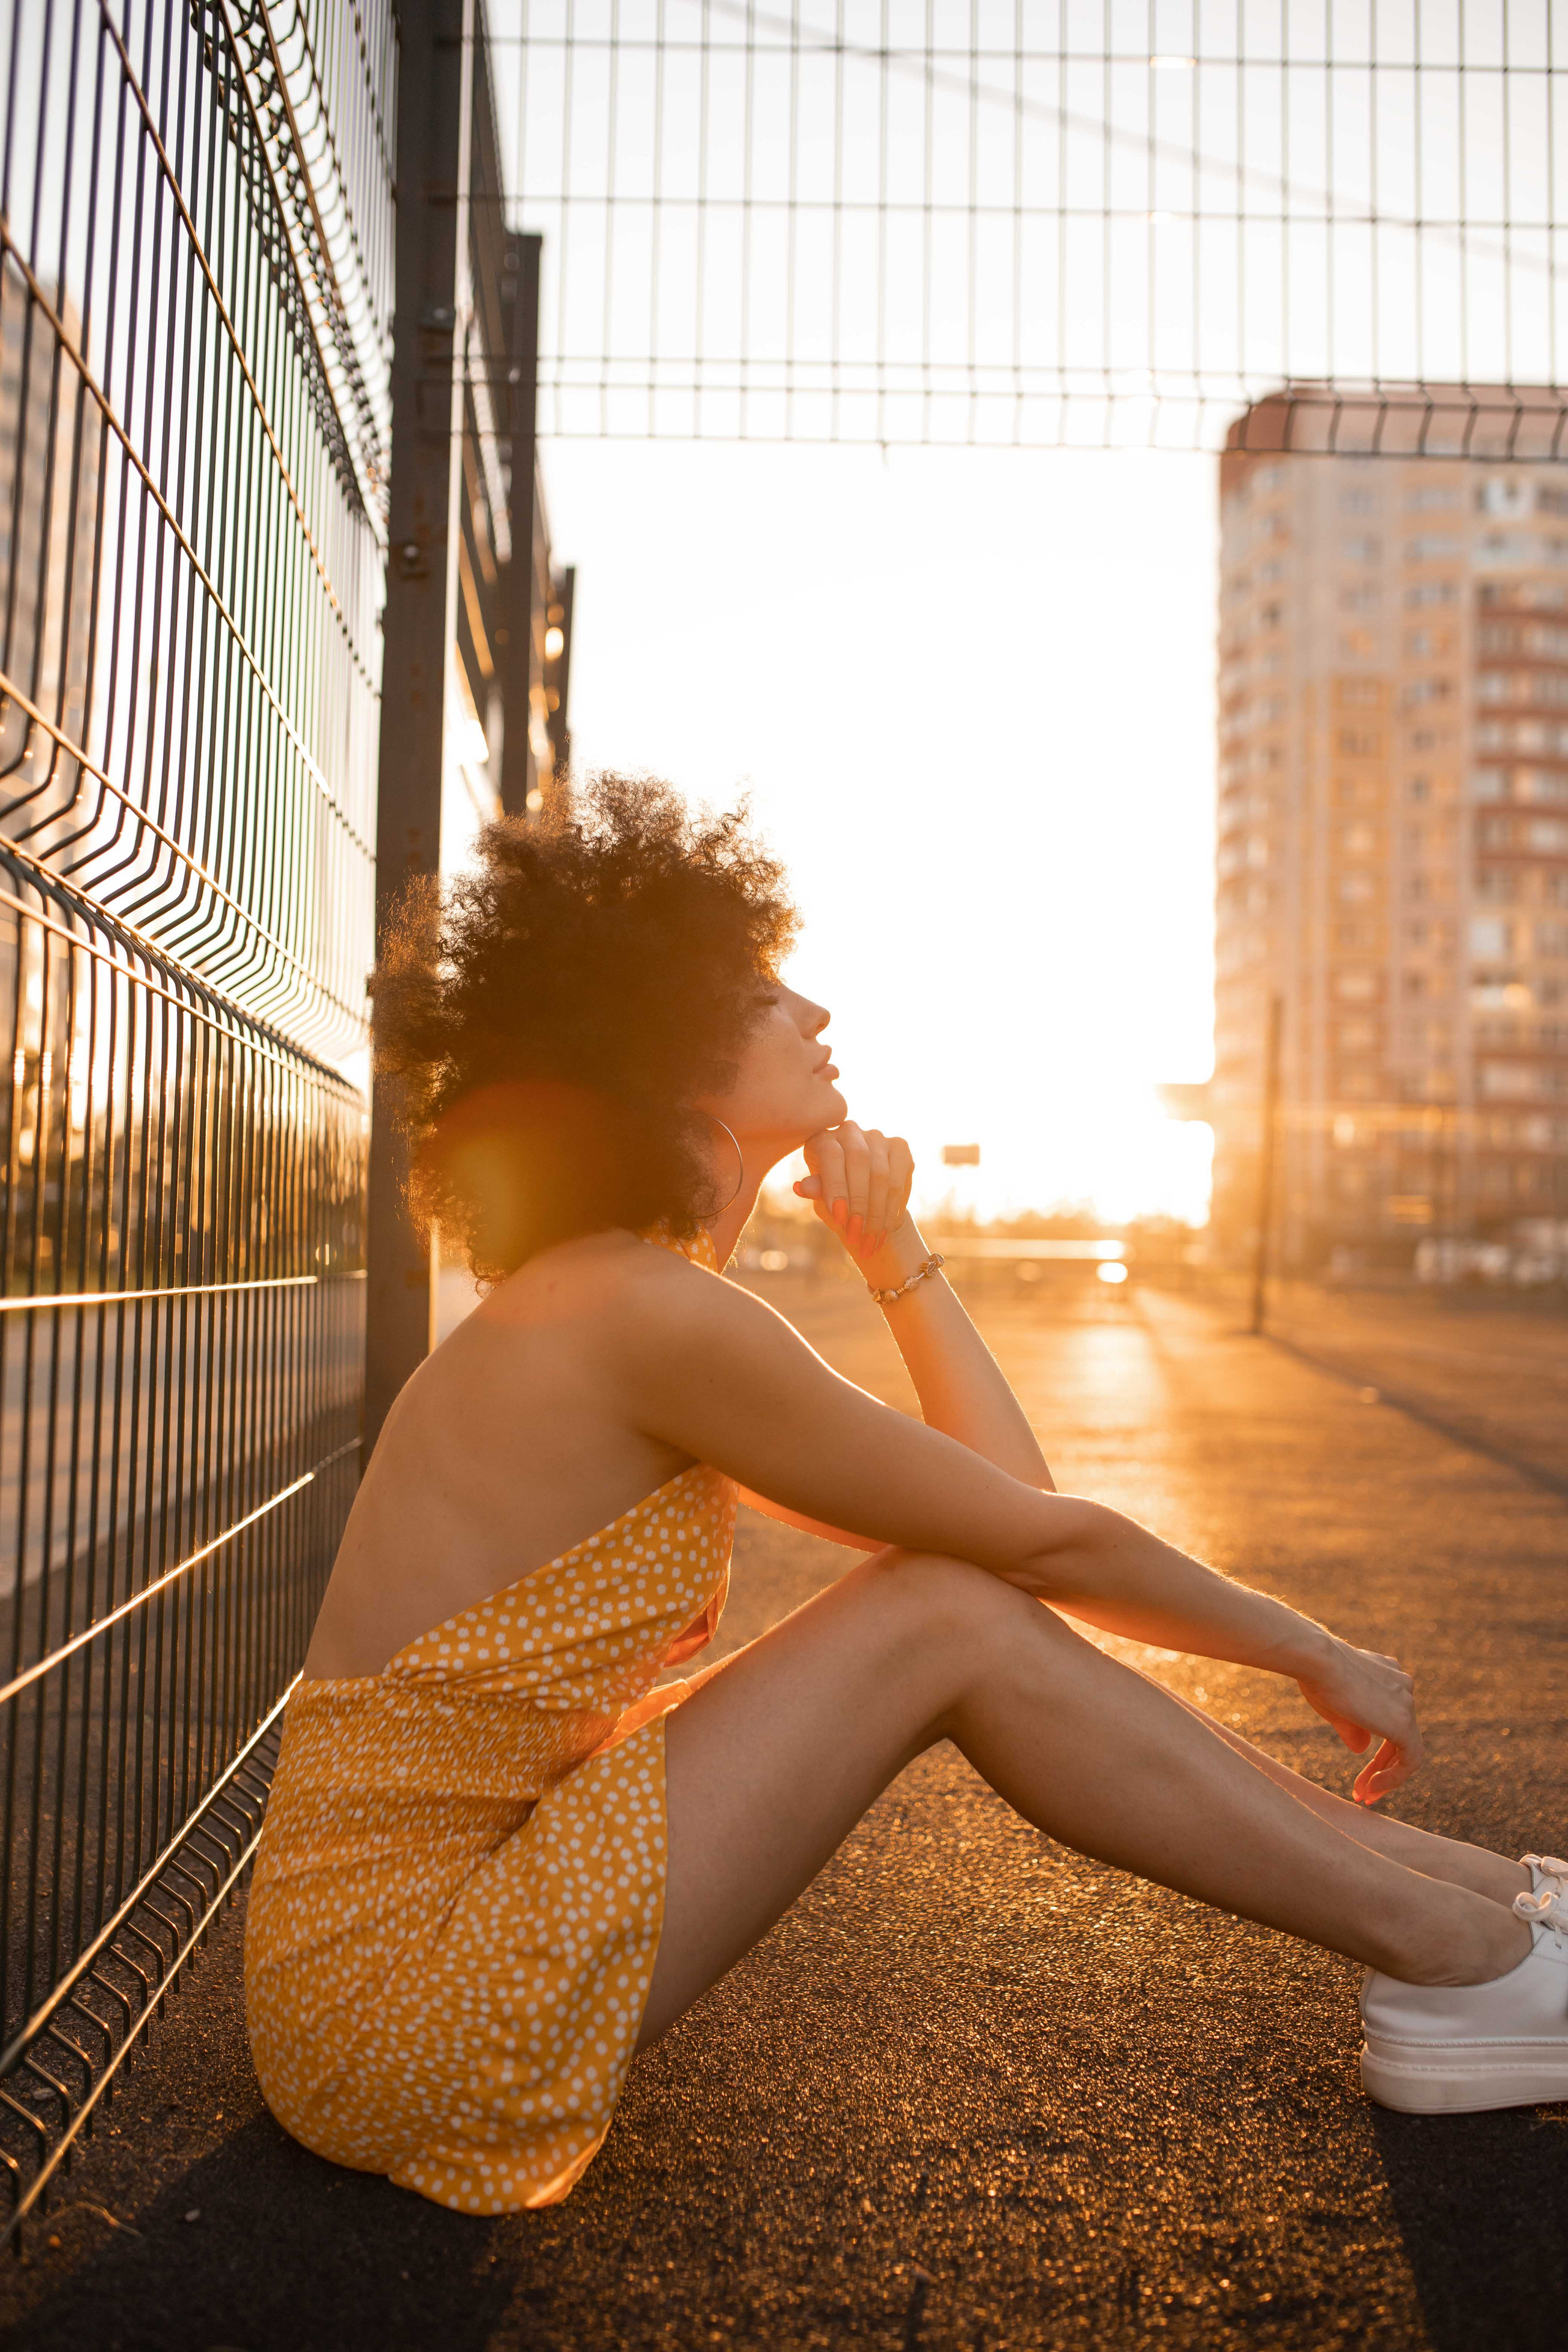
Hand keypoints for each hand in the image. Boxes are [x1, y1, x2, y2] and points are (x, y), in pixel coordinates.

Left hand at [794, 1121, 914, 1263]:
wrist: (865, 1205)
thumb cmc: (835, 1200)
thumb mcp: (822, 1199)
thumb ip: (816, 1190)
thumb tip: (799, 1187)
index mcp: (823, 1138)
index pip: (832, 1156)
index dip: (836, 1187)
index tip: (839, 1219)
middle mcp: (850, 1130)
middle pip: (860, 1161)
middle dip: (859, 1203)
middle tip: (856, 1236)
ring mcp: (877, 1136)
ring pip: (881, 1175)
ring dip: (877, 1214)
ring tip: (870, 1243)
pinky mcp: (900, 1148)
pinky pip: (898, 1181)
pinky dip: (891, 1210)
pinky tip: (885, 1231)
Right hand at [1295, 1638, 1422, 1804]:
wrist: (1316, 1660)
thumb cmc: (1316, 1675)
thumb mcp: (1336, 1707)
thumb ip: (1354, 1728)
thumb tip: (1363, 1749)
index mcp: (1388, 1675)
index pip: (1388, 1716)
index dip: (1376, 1744)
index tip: (1359, 1764)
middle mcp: (1402, 1686)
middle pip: (1398, 1735)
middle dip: (1381, 1766)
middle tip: (1362, 1790)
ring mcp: (1406, 1702)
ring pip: (1406, 1749)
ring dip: (1385, 1776)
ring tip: (1363, 1796)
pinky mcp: (1404, 1723)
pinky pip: (1410, 1759)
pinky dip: (1393, 1778)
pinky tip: (1371, 1789)